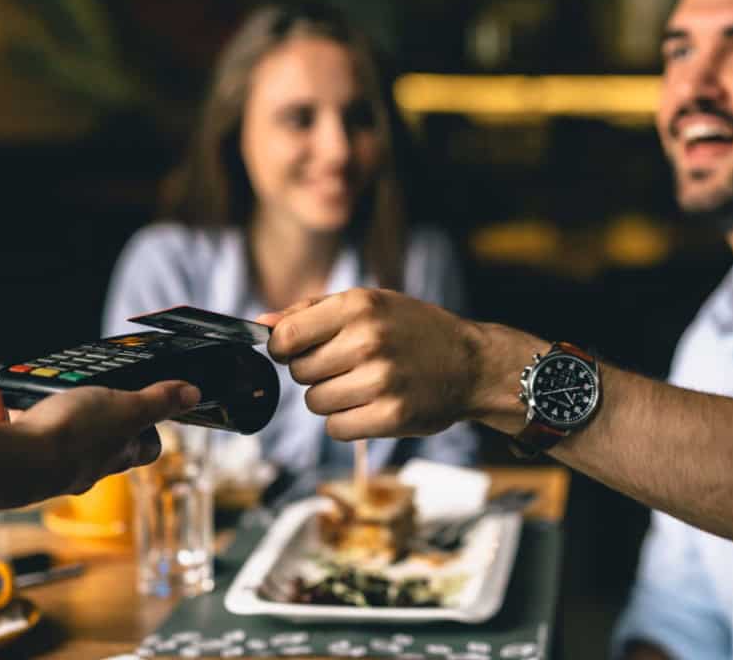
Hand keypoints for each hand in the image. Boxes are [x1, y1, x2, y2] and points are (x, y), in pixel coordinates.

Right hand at [0, 381, 199, 496]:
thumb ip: (158, 401)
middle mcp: (83, 466)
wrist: (13, 465)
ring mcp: (45, 467)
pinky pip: (6, 432)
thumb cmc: (74, 438)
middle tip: (85, 391)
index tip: (147, 408)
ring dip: (39, 412)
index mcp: (116, 454)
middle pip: (97, 443)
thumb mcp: (126, 407)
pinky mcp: (10, 462)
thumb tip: (193, 394)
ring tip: (34, 390)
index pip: (145, 447)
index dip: (150, 429)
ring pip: (48, 437)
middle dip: (92, 417)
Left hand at [259, 289, 479, 439]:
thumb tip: (260, 324)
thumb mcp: (369, 304)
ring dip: (331, 398)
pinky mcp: (391, 416)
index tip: (295, 351)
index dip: (282, 348)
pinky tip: (371, 405)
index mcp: (359, 306)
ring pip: (314, 402)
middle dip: (314, 372)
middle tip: (346, 366)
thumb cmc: (413, 330)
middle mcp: (368, 341)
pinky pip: (336, 428)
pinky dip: (347, 421)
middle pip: (299, 372)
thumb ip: (311, 311)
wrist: (472, 363)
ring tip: (362, 385)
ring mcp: (381, 381)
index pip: (286, 336)